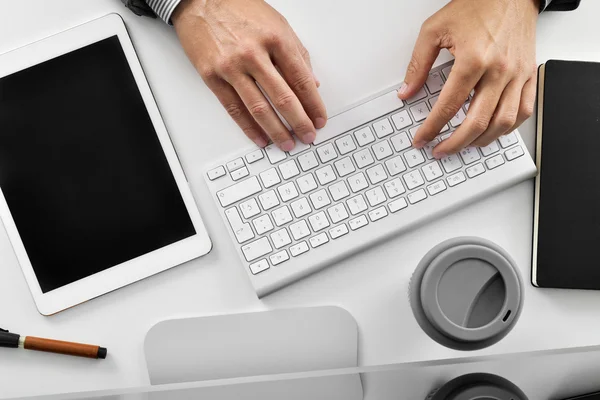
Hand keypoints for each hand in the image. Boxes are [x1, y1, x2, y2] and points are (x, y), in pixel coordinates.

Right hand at [172, 0, 326, 150]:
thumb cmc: (239, 9)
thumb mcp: (278, 24)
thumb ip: (297, 54)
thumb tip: (312, 83)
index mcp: (276, 39)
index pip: (302, 80)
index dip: (313, 104)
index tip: (319, 119)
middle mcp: (254, 54)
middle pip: (283, 98)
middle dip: (299, 122)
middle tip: (308, 136)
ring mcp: (231, 67)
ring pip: (259, 108)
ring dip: (276, 130)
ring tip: (287, 143)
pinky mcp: (212, 76)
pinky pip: (234, 108)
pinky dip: (249, 127)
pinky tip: (260, 137)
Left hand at [398, 0, 538, 157]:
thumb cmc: (478, 5)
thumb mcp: (435, 29)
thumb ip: (418, 65)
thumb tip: (406, 91)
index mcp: (473, 60)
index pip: (448, 107)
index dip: (432, 128)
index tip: (422, 139)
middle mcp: (498, 71)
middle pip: (476, 122)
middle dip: (454, 143)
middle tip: (440, 150)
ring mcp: (517, 74)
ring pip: (502, 123)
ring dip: (481, 141)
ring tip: (464, 145)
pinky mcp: (529, 74)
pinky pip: (524, 110)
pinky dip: (508, 128)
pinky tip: (492, 132)